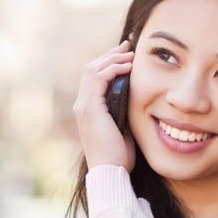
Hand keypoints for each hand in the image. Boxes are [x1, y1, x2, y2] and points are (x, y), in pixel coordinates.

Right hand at [70, 39, 134, 171]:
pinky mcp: (90, 108)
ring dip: (112, 58)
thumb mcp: (122, 128)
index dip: (109, 63)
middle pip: (91, 69)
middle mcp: (81, 105)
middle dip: (110, 55)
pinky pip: (99, 78)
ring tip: (130, 53)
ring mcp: (83, 106)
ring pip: (93, 70)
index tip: (126, 55)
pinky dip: (113, 69)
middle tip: (128, 45)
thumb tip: (136, 97)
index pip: (94, 78)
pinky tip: (128, 67)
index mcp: (87, 110)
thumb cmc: (118, 156)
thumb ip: (123, 111)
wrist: (110, 171)